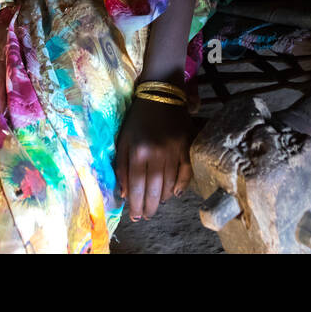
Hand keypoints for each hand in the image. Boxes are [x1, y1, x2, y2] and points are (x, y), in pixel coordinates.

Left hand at [113, 96, 193, 221]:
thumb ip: (122, 168)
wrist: (160, 94)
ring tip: (155, 205)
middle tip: (145, 216)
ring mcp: (175, 150)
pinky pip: (186, 172)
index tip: (135, 217)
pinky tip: (173, 193)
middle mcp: (157, 154)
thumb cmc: (137, 118)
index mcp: (138, 152)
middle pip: (154, 189)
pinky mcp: (188, 146)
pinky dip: (180, 186)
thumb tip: (126, 195)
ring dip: (162, 198)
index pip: (137, 187)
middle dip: (149, 207)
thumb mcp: (123, 140)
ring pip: (170, 184)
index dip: (135, 205)